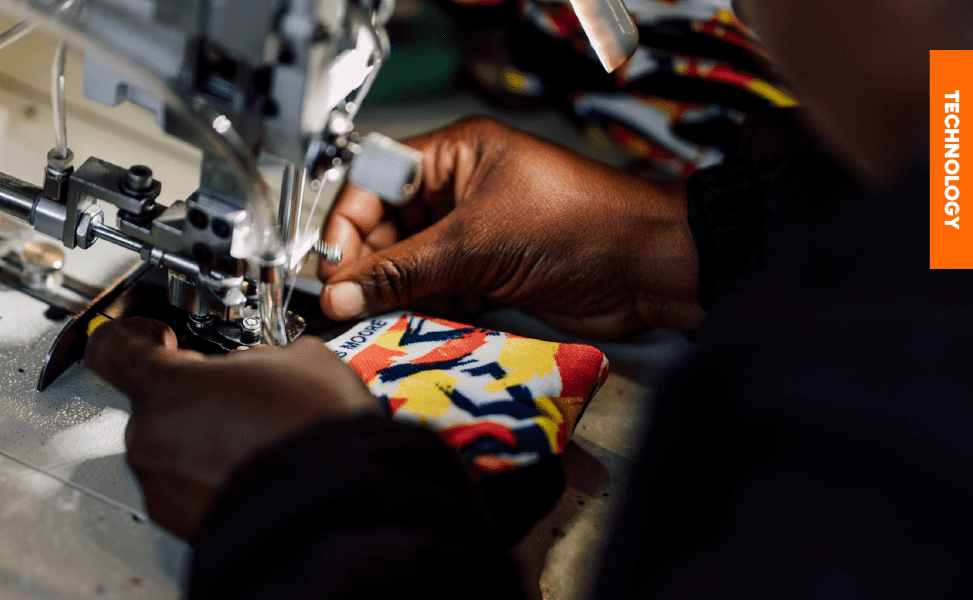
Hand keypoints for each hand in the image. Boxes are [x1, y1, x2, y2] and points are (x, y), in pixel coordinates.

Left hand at [85, 317, 380, 538]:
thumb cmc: (314, 436)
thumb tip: (261, 365)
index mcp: (168, 387)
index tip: (158, 337)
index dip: (133, 335)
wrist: (333, 511)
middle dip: (194, 397)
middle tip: (240, 398)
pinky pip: (187, 488)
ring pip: (171, 448)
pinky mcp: (181, 525)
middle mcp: (151, 438)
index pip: (112, 347)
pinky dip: (212, 478)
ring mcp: (162, 488)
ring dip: (204, 440)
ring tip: (256, 441)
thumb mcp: (302, 360)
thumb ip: (261, 355)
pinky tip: (255, 472)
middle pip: (154, 402)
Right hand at [319, 116, 704, 338]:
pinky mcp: (490, 276)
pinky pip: (440, 293)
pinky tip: (418, 325)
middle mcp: (461, 192)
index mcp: (456, 156)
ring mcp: (476, 236)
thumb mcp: (477, 242)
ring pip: (413, 267)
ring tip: (383, 319)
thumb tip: (343, 291)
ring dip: (398, 294)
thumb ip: (404, 270)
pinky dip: (427, 311)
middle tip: (352, 304)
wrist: (649, 269)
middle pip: (390, 229)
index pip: (376, 182)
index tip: (333, 269)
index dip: (349, 225)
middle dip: (371, 267)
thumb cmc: (583, 223)